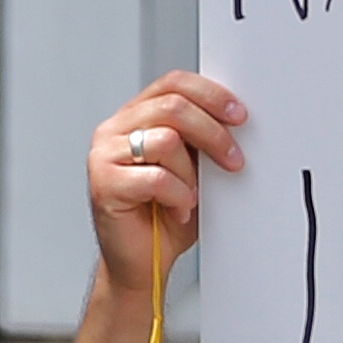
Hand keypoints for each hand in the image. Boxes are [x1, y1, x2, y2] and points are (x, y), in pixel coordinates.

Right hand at [92, 74, 243, 294]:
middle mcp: (115, 131)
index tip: (238, 116)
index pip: (171, 83)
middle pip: (172, 106)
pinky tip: (176, 207)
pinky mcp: (103, 184)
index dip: (210, 94)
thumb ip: (199, 138)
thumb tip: (235, 120)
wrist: (142, 259)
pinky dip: (178, 196)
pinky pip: (156, 177)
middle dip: (213, 134)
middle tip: (233, 159)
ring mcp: (104, 156)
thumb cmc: (165, 214)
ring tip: (190, 194)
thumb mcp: (192, 166)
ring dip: (190, 173)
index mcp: (135, 118)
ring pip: (165, 140)